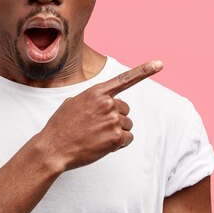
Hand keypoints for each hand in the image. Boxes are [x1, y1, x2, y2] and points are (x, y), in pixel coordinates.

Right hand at [37, 60, 163, 170]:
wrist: (54, 148)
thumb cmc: (60, 127)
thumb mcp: (72, 103)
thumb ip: (90, 99)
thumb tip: (98, 103)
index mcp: (97, 92)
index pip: (125, 79)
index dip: (144, 70)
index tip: (160, 64)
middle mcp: (107, 103)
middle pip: (125, 110)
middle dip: (115, 119)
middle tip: (97, 127)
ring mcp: (112, 120)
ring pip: (127, 125)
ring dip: (116, 132)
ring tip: (97, 137)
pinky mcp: (115, 137)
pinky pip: (127, 138)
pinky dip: (119, 144)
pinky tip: (102, 145)